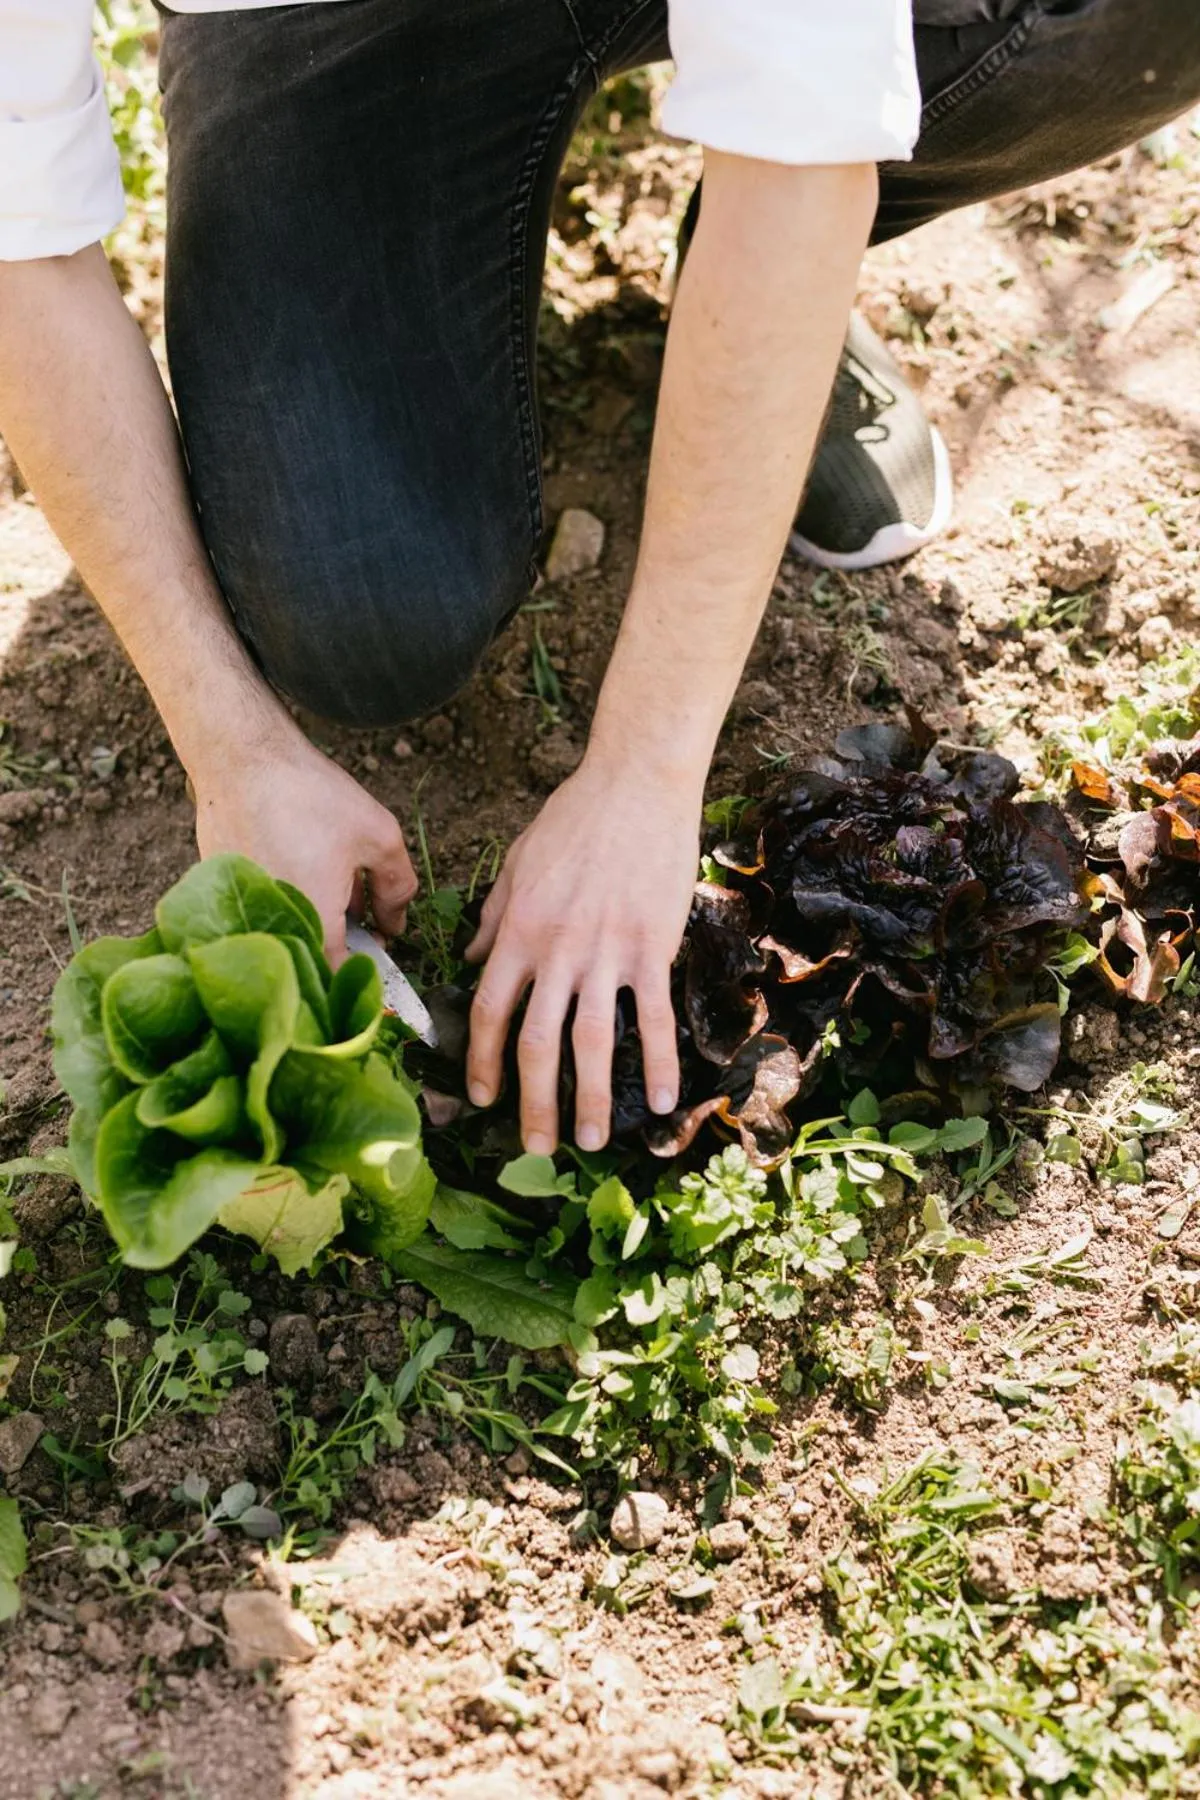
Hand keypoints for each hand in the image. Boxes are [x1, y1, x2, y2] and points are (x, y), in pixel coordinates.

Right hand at [192, 734, 416, 963]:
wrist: (241, 759)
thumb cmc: (310, 795)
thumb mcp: (379, 837)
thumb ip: (397, 888)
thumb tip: (395, 923)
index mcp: (315, 923)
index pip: (342, 974)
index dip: (368, 970)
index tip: (381, 952)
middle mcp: (273, 927)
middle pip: (314, 955)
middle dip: (345, 941)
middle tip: (366, 913)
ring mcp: (241, 911)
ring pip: (289, 932)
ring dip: (318, 918)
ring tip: (340, 882)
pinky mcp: (222, 893)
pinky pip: (262, 912)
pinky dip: (288, 900)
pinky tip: (304, 867)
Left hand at [465, 755, 700, 1152]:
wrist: (635, 784)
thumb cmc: (575, 817)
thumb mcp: (517, 863)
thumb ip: (495, 917)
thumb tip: (473, 958)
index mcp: (518, 932)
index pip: (489, 1011)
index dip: (481, 1061)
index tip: (481, 1098)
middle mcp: (556, 951)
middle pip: (536, 1043)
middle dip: (533, 1103)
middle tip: (537, 1149)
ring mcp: (605, 952)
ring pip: (591, 1041)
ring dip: (588, 1097)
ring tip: (591, 1140)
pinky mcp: (651, 947)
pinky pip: (652, 1016)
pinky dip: (656, 1061)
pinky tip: (661, 1100)